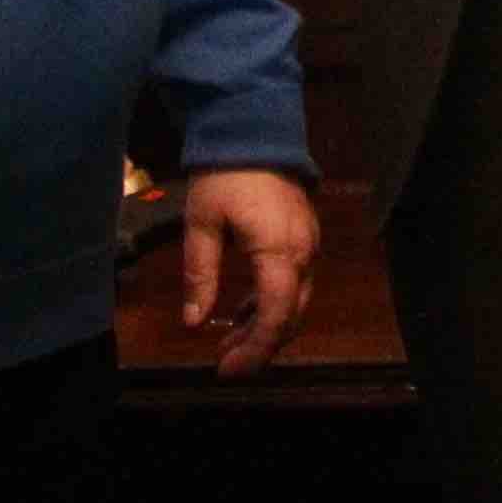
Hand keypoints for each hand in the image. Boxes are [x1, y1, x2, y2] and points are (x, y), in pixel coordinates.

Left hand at [181, 166, 321, 372]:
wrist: (256, 132)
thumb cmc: (224, 176)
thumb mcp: (201, 225)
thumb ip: (200, 275)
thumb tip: (193, 322)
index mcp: (279, 251)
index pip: (276, 315)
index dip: (254, 349)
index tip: (227, 370)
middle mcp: (303, 254)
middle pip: (291, 316)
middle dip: (259, 346)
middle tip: (225, 365)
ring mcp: (309, 247)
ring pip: (295, 303)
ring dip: (264, 327)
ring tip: (227, 345)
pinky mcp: (304, 241)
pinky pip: (294, 284)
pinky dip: (270, 305)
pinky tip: (241, 314)